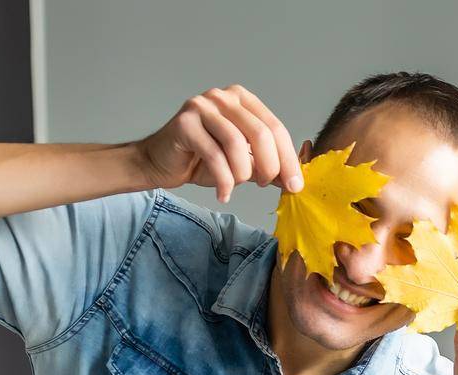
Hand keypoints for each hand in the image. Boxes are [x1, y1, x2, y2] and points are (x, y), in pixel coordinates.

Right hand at [133, 86, 302, 202]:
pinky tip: (224, 194)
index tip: (295, 185)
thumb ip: (269, 167)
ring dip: (242, 173)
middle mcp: (223, 97)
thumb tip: (296, 181)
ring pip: (237, 144)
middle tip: (265, 185)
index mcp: (243, 100)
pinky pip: (214, 156)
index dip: (289, 159)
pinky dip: (224, 181)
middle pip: (261, 133)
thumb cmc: (203, 161)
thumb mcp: (244, 164)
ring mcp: (202, 106)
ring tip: (236, 184)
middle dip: (270, 166)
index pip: (276, 128)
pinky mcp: (184, 123)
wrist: (162, 164)